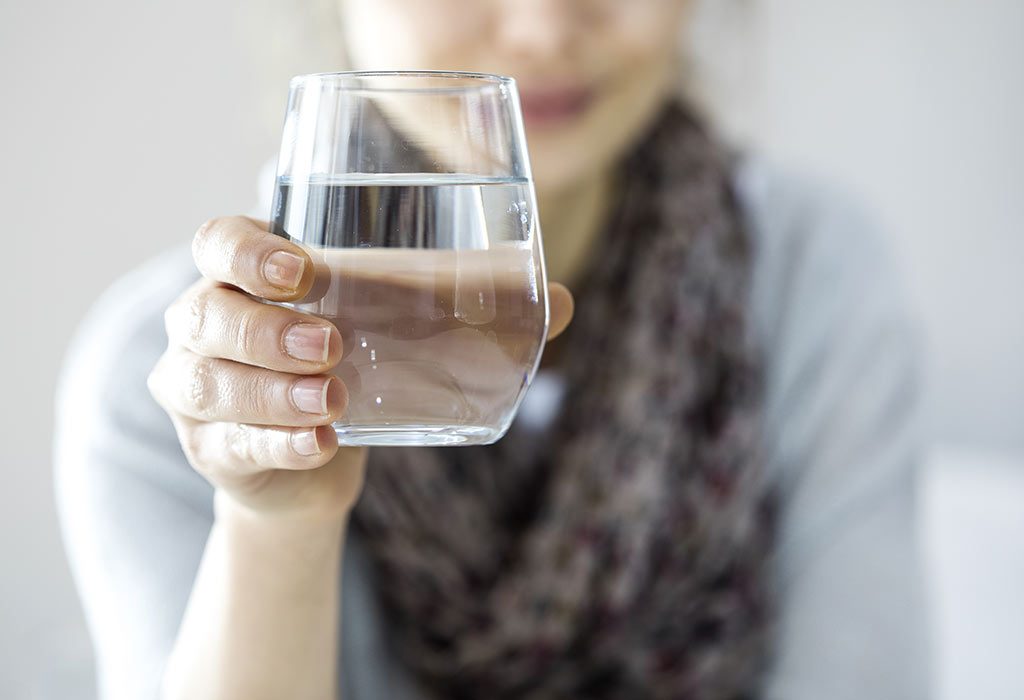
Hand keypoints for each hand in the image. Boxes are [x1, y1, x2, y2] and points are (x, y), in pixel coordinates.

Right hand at [149, 216, 361, 520]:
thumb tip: (492, 270)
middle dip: (266, 331)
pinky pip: (234, 445)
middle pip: (204, 316)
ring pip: (208, 385)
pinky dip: (280, 444)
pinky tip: (320, 442)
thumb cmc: (337, 366)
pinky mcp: (209, 449)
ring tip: (331, 400)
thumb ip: (391, 292)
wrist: (308, 462)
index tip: (302, 272)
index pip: (216, 242)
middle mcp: (198, 327)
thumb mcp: (358, 320)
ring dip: (272, 393)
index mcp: (232, 276)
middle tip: (329, 346)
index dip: (247, 253)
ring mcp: (192, 392)